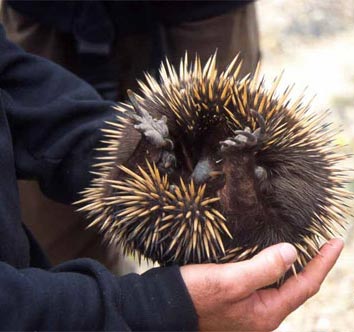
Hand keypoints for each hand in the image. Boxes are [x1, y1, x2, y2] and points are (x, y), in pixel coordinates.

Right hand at [180, 239, 343, 330]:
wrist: (167, 305)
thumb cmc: (195, 295)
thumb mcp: (230, 281)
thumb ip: (263, 269)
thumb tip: (292, 253)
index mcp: (265, 313)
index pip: (305, 285)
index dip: (323, 263)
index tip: (336, 241)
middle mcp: (261, 314)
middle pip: (297, 288)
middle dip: (314, 265)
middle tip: (326, 243)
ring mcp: (249, 308)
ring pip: (281, 285)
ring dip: (296, 266)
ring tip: (307, 248)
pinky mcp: (238, 299)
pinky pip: (266, 283)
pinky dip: (275, 268)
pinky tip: (274, 256)